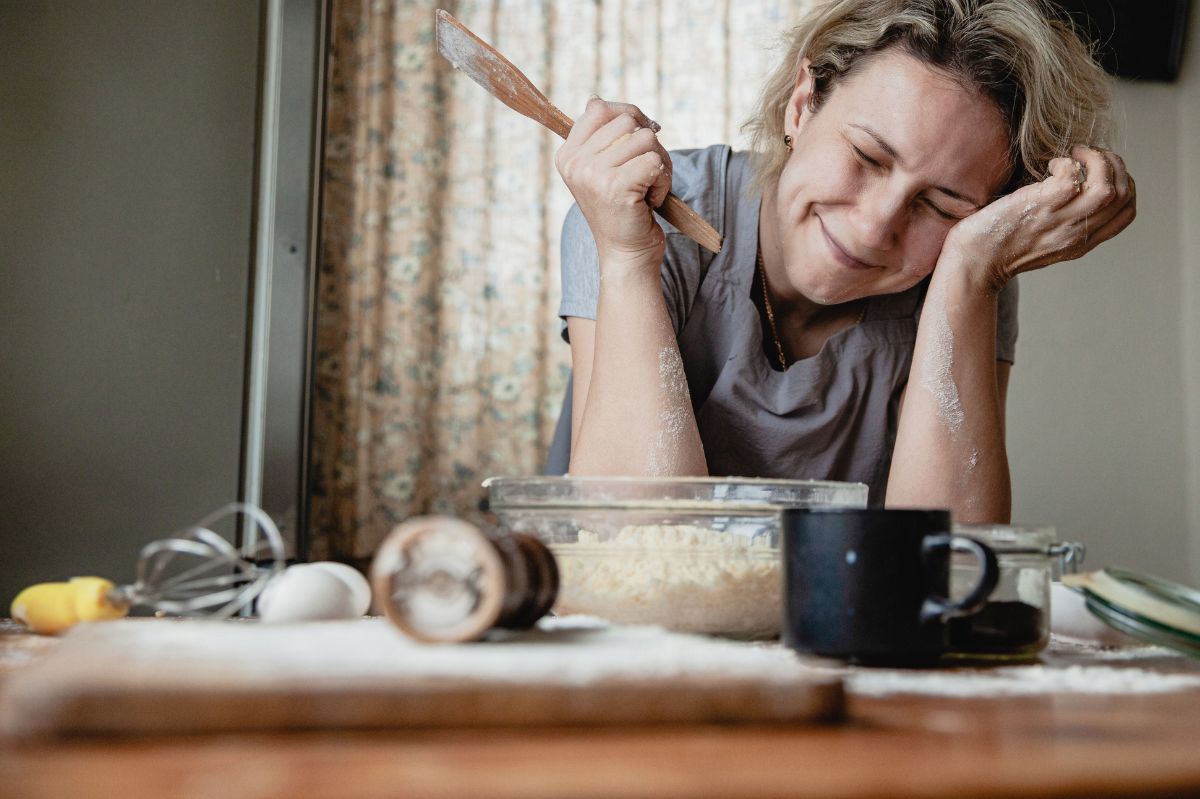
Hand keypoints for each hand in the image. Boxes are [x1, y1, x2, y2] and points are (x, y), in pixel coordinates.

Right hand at [554, 96, 672, 262]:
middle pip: (628, 121)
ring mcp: (593, 175)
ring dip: (658, 164)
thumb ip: (601, 136)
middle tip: (645, 173)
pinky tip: (651, 199)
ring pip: (646, 139)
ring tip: (647, 188)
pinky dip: (663, 181)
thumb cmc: (621, 210)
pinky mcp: (615, 187)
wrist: (625, 254)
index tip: (638, 140)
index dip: (628, 116)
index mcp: (568, 155)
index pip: (599, 108)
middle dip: (648, 144)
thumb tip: (595, 99)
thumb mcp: (602, 169)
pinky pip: (655, 161)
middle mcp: (575, 163)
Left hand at [942, 145, 1135, 291]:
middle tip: (1088, 155)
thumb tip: (1074, 187)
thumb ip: (1065, 222)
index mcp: (1082, 242)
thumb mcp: (1045, 240)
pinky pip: (1071, 177)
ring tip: (1073, 155)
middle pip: (1123, 194)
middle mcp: (1077, 233)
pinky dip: (1065, 163)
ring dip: (1095, 160)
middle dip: (1114, 164)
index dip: (1126, 183)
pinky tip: (1048, 166)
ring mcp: (1061, 221)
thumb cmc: (999, 245)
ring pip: (1106, 186)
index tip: (1103, 171)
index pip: (1127, 212)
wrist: (973, 263)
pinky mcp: (1041, 207)